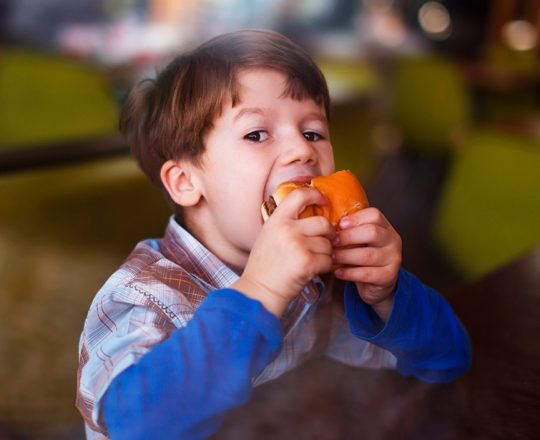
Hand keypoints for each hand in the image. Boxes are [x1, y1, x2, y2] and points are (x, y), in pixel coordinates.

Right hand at [233, 187, 334, 316]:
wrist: (259, 291)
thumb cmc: (265, 267)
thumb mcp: (269, 236)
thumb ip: (287, 224)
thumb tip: (313, 215)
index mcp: (276, 220)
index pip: (299, 195)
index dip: (315, 194)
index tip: (323, 200)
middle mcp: (286, 229)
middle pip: (323, 222)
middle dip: (329, 234)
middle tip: (324, 242)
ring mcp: (297, 245)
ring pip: (328, 243)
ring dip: (326, 253)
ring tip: (313, 260)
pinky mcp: (306, 262)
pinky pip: (328, 260)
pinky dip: (325, 267)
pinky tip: (314, 270)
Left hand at [332, 207, 401, 320]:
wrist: (377, 284)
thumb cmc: (364, 257)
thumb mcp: (360, 240)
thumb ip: (350, 231)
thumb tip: (327, 223)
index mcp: (385, 227)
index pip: (375, 215)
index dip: (356, 218)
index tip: (340, 224)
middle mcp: (392, 241)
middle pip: (372, 232)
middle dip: (348, 237)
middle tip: (332, 242)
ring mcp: (393, 258)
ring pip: (368, 255)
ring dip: (346, 256)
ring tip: (331, 257)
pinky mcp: (388, 276)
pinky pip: (367, 273)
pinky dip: (349, 273)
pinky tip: (338, 272)